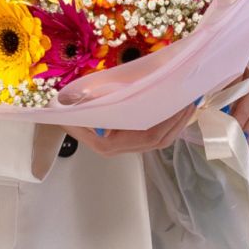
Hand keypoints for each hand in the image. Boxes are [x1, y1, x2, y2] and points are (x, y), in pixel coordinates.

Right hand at [61, 102, 196, 157]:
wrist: (56, 119)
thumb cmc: (64, 109)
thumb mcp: (70, 103)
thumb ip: (80, 104)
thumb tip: (90, 111)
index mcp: (107, 143)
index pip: (146, 136)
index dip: (167, 122)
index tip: (180, 104)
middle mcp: (118, 149)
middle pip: (158, 140)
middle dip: (178, 121)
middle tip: (192, 99)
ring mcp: (124, 146)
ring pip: (159, 140)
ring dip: (177, 123)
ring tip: (190, 102)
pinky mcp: (128, 139)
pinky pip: (154, 135)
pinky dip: (169, 123)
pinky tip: (177, 108)